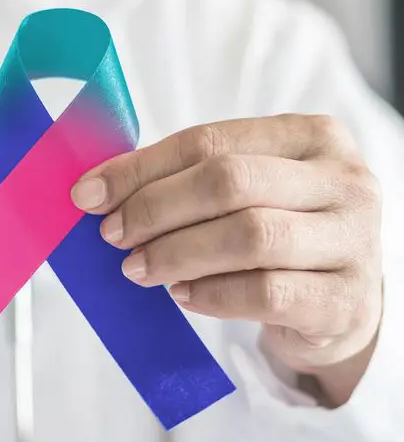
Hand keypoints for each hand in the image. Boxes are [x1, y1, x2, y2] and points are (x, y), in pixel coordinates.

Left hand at [71, 115, 383, 406]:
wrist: (341, 304)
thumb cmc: (279, 234)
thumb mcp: (247, 193)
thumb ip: (185, 179)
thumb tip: (97, 187)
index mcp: (311, 137)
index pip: (210, 141)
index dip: (141, 168)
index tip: (89, 194)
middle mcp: (343, 181)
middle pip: (229, 182)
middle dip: (155, 209)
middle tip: (113, 234)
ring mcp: (352, 241)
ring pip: (249, 237)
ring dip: (176, 253)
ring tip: (138, 268)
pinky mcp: (344, 300)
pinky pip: (266, 293)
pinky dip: (212, 294)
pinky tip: (183, 296)